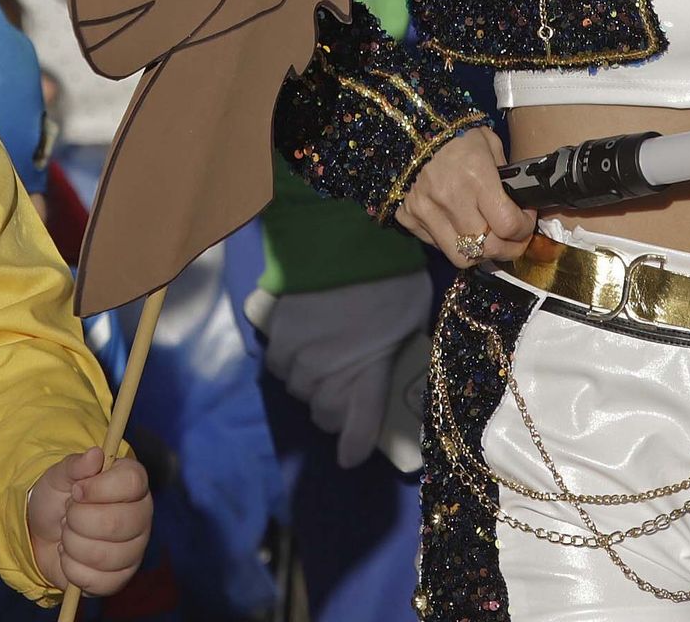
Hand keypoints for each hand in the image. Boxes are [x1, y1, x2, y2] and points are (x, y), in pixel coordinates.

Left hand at [27, 448, 150, 595]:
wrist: (45, 535)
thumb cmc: (59, 499)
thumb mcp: (60, 476)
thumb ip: (75, 465)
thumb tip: (94, 455)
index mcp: (134, 482)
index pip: (132, 484)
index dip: (99, 489)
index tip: (76, 491)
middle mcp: (142, 513)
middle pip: (116, 522)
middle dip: (78, 521)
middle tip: (67, 516)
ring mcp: (135, 548)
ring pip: (105, 555)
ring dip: (72, 546)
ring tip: (67, 536)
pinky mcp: (121, 577)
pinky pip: (98, 580)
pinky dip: (72, 570)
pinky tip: (70, 557)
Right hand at [246, 270, 432, 469]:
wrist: (354, 235)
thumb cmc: (394, 276)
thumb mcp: (413, 319)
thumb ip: (400, 353)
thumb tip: (395, 369)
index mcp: (368, 375)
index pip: (356, 432)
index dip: (354, 448)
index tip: (351, 455)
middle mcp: (328, 375)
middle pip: (324, 414)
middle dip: (336, 406)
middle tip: (348, 383)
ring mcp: (299, 356)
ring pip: (298, 390)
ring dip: (312, 382)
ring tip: (326, 358)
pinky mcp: (277, 334)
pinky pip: (277, 364)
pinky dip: (289, 360)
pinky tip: (304, 342)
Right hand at [397, 125, 534, 266]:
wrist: (412, 132)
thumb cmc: (457, 136)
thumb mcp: (490, 144)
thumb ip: (506, 175)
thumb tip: (521, 203)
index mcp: (476, 177)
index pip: (507, 224)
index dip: (524, 229)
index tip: (526, 221)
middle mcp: (450, 199)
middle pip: (487, 248)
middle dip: (509, 250)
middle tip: (515, 241)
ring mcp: (426, 212)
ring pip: (461, 257)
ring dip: (481, 254)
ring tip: (490, 241)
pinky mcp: (409, 219)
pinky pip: (438, 246)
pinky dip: (455, 243)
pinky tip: (463, 228)